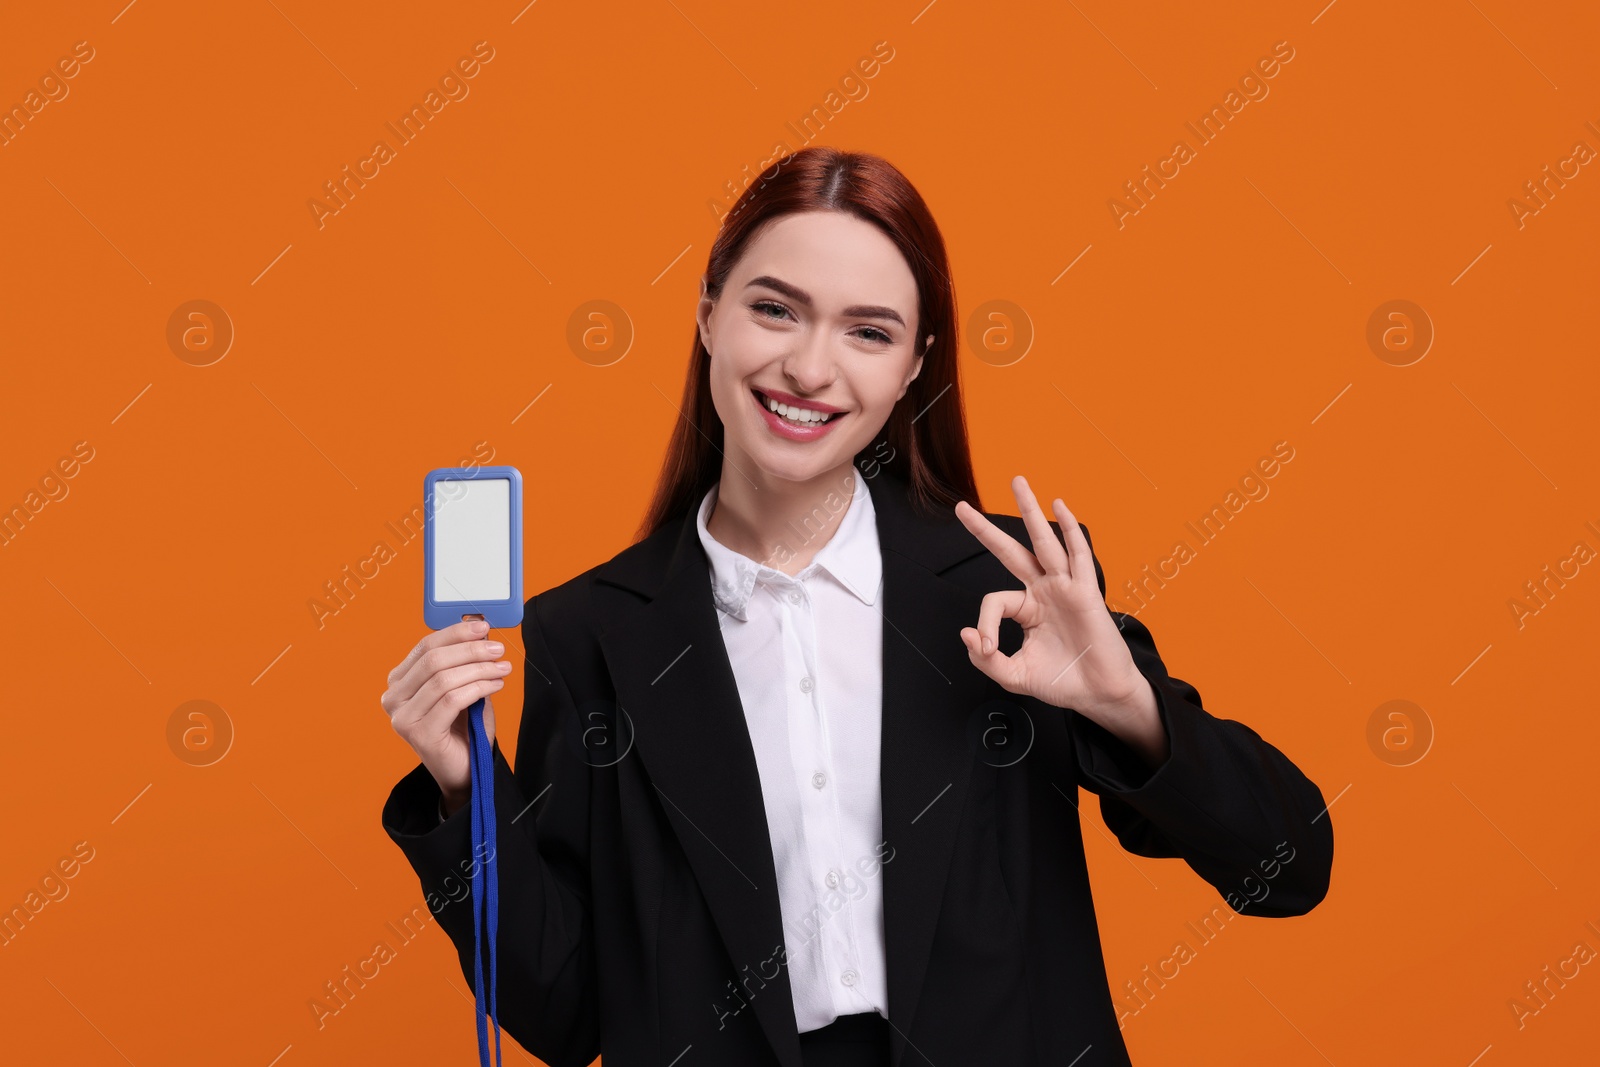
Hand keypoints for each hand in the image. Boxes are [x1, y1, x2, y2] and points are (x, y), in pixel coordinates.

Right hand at [382, 618, 512, 811]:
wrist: (465, 769)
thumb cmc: (463, 726)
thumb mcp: (464, 684)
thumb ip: (465, 659)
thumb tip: (476, 625)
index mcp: (399, 681)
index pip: (425, 646)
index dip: (455, 634)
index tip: (484, 627)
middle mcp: (393, 698)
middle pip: (433, 660)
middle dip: (470, 650)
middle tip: (498, 649)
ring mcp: (402, 718)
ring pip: (444, 679)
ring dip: (479, 669)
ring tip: (502, 668)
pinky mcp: (419, 734)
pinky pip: (452, 700)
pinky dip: (479, 688)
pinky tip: (496, 686)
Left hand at [954, 476, 1165, 761]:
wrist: (1098, 694)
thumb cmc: (1063, 682)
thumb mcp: (1013, 675)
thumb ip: (985, 659)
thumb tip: (966, 633)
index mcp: (1026, 608)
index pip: (994, 601)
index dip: (984, 624)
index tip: (985, 647)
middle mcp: (1043, 592)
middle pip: (1011, 551)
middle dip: (986, 529)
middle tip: (963, 508)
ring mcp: (1064, 588)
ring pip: (1044, 542)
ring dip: (1030, 510)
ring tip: (1017, 483)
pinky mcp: (1086, 592)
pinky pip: (1078, 555)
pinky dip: (1070, 529)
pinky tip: (1060, 507)